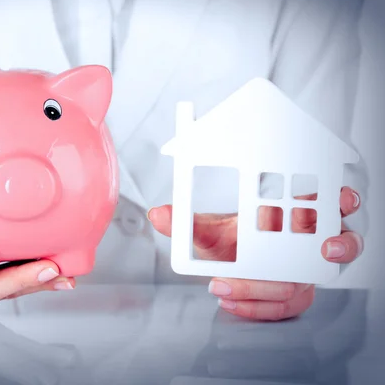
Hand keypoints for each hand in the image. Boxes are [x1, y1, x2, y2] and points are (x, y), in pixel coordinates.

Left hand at [148, 187, 363, 320]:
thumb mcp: (211, 230)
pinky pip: (289, 303)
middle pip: (334, 243)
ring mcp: (301, 269)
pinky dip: (261, 306)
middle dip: (335, 245)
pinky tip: (233, 301)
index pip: (330, 204)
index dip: (342, 201)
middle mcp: (304, 241)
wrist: (230, 262)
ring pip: (317, 277)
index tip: (344, 198)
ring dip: (286, 286)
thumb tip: (159, 214)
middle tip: (323, 248)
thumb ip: (188, 224)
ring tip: (245, 286)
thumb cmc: (232, 242)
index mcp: (293, 214)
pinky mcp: (295, 292)